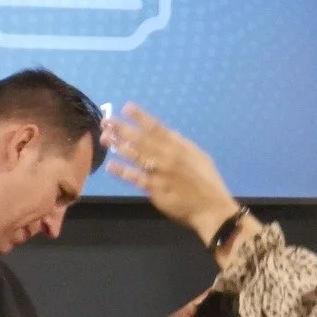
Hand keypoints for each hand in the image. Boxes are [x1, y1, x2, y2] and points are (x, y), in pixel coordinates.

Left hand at [105, 105, 240, 242]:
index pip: (157, 128)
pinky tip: (111, 166)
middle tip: (106, 120)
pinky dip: (123, 172)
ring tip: (105, 137)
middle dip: (122, 128)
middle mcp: (167, 157)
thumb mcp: (199, 156)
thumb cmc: (207, 182)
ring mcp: (159, 173)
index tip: (126, 108)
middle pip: (141, 139)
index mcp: (179, 147)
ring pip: (136, 156)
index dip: (141, 117)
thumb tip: (168, 132)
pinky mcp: (155, 190)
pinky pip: (136, 179)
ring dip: (119, 146)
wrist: (211, 208)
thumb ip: (182, 144)